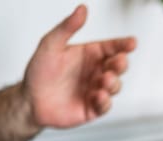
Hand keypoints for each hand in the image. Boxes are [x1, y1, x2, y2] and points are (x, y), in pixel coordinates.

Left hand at [22, 5, 135, 127]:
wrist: (30, 102)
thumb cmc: (39, 73)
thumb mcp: (50, 45)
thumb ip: (67, 27)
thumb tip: (82, 9)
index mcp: (90, 55)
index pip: (111, 47)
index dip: (123, 44)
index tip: (132, 43)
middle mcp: (96, 72)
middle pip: (118, 66)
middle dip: (121, 64)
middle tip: (118, 62)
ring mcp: (96, 90)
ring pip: (115, 86)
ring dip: (113, 83)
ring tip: (105, 80)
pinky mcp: (93, 108)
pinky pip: (105, 105)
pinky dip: (105, 101)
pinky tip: (99, 95)